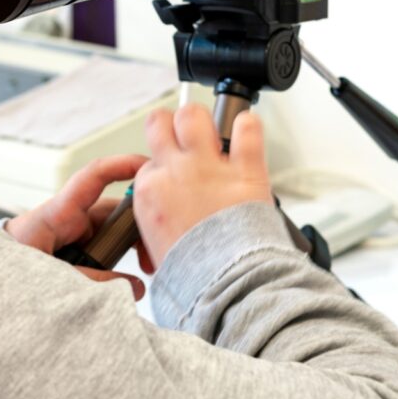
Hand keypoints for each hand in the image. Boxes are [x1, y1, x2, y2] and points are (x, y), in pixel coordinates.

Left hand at [4, 155, 152, 299]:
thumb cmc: (7, 266)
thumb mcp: (46, 274)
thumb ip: (90, 280)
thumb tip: (136, 286)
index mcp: (59, 212)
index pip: (94, 177)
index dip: (123, 165)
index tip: (151, 166)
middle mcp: (72, 219)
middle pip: (117, 212)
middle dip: (141, 230)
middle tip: (156, 259)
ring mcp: (77, 235)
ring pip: (117, 235)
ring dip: (133, 251)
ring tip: (149, 272)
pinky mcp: (78, 251)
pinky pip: (108, 252)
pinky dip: (122, 264)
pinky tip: (133, 282)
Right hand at [133, 103, 273, 269]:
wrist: (228, 284)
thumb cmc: (195, 272)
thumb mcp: (155, 247)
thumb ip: (156, 222)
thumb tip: (161, 223)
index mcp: (150, 190)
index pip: (149, 162)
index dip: (162, 166)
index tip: (173, 175)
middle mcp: (175, 170)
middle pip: (160, 122)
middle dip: (169, 124)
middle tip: (180, 133)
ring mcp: (210, 166)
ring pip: (194, 115)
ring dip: (201, 118)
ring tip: (210, 128)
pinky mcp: (245, 170)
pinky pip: (247, 130)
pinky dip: (249, 125)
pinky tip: (247, 128)